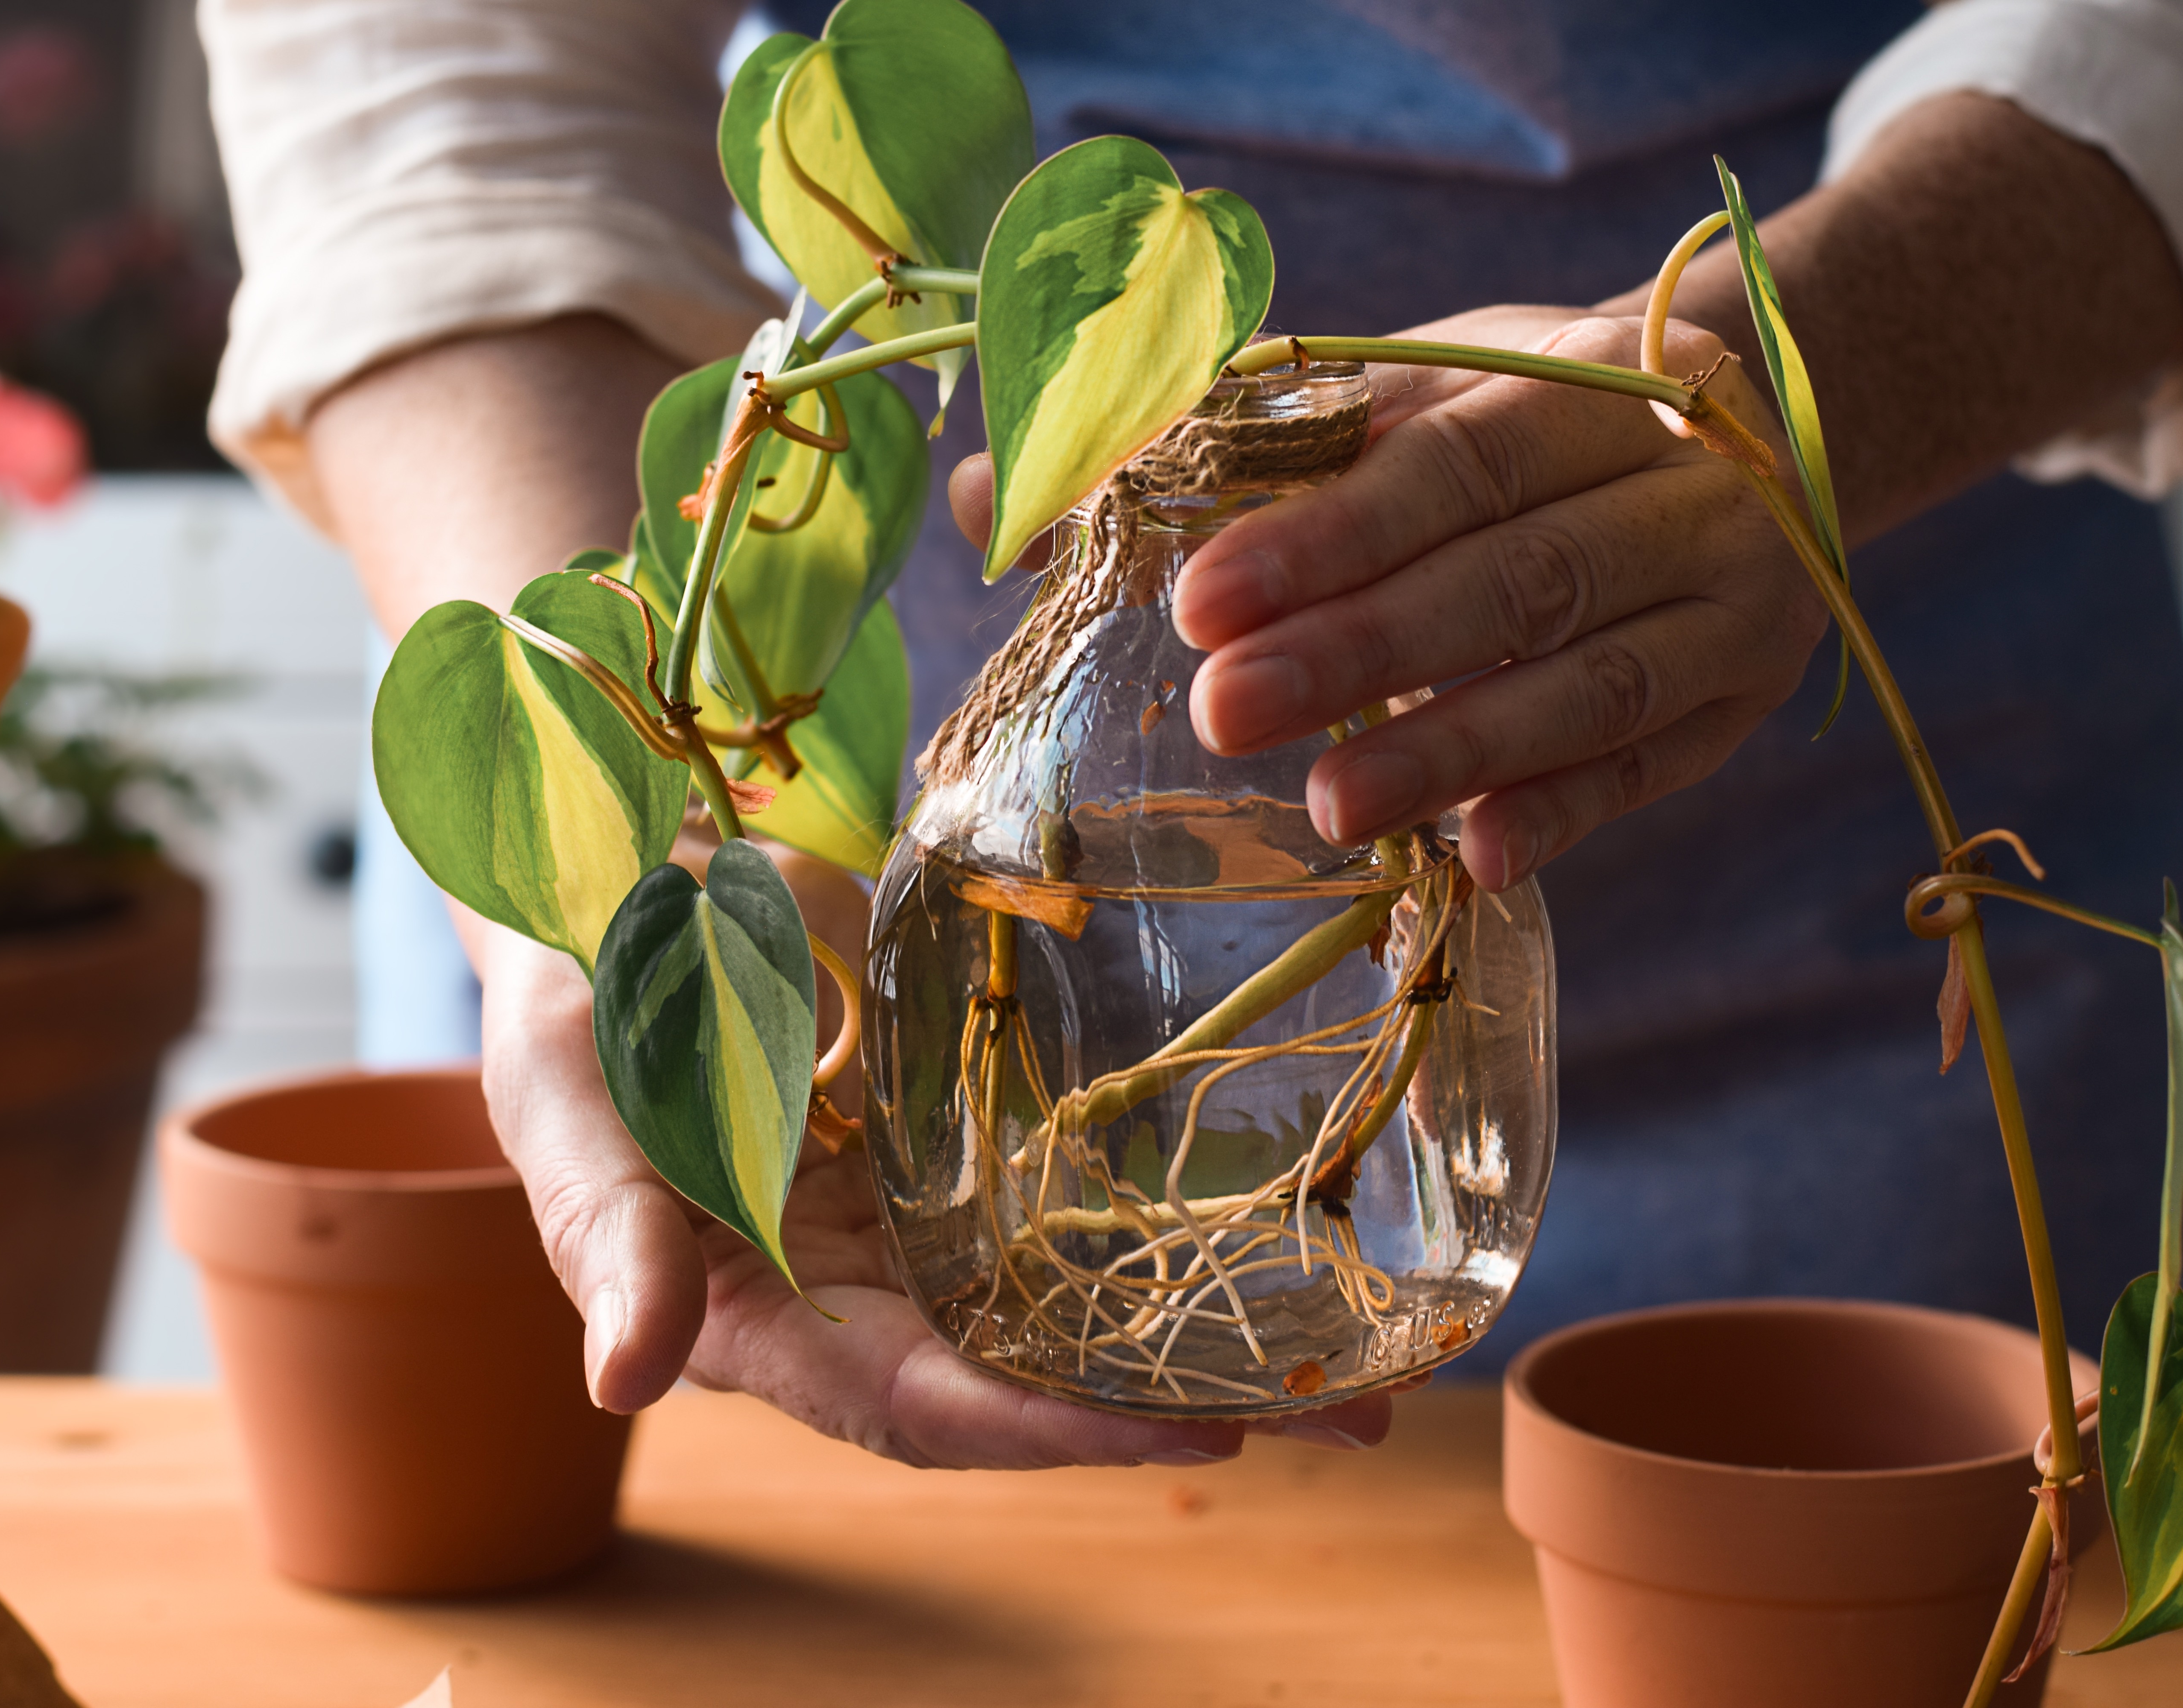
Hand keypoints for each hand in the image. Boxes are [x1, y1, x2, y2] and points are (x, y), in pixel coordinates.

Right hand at [463, 843, 1396, 1469]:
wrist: (613, 899)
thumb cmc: (568, 1015)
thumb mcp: (567, 1115)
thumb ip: (607, 1244)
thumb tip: (622, 1384)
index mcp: (766, 1324)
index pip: (919, 1408)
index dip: (1042, 1429)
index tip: (1187, 1434)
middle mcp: (864, 1298)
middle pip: (1034, 1379)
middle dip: (1188, 1407)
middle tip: (1362, 1418)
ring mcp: (922, 1226)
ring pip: (1079, 1302)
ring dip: (1218, 1333)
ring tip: (1378, 1354)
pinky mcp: (960, 1147)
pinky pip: (1079, 1200)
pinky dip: (1179, 1224)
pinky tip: (1292, 1226)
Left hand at [952, 309, 1821, 889]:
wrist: (1754, 423)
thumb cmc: (1511, 423)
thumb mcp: (1393, 393)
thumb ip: (1211, 444)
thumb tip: (988, 495)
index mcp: (1572, 382)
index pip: (1440, 462)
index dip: (1321, 534)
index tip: (1195, 600)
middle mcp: (1669, 484)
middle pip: (1509, 578)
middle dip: (1360, 652)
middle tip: (1220, 714)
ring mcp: (1725, 597)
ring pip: (1589, 684)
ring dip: (1452, 751)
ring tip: (1324, 808)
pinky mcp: (1740, 698)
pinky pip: (1651, 767)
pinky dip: (1565, 813)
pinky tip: (1477, 859)